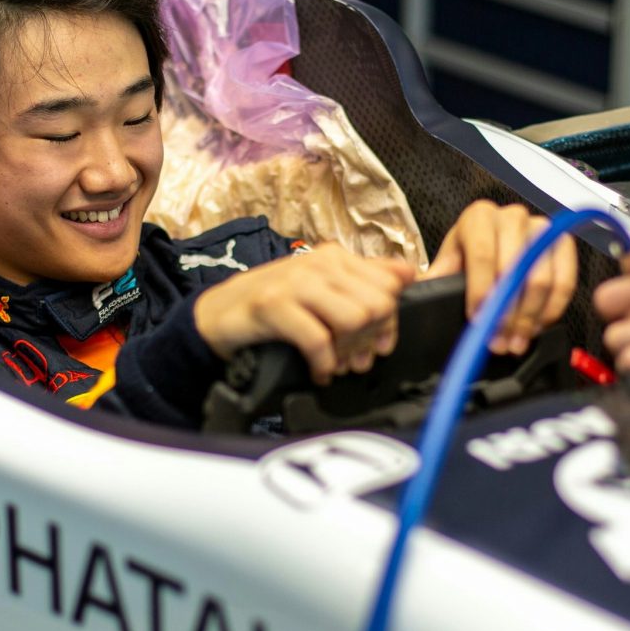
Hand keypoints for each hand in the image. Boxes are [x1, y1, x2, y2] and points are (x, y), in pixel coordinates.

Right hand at [193, 244, 416, 384]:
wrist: (219, 314)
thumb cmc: (275, 305)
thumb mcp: (323, 288)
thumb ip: (366, 279)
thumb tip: (410, 274)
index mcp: (335, 257)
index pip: (390, 286)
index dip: (390, 322)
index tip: (376, 344)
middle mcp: (318, 264)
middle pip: (377, 305)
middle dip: (371, 341)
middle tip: (355, 360)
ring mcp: (295, 282)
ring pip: (354, 319)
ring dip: (349, 354)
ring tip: (337, 365)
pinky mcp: (273, 305)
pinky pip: (318, 340)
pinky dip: (324, 365)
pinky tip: (319, 373)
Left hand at [423, 199, 577, 353]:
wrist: (493, 244)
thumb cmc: (469, 254)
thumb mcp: (448, 261)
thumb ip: (437, 275)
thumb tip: (426, 284)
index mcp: (479, 217)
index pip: (483, 254)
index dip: (481, 290)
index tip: (478, 318)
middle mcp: (513, 217)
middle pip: (515, 269)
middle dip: (505, 313)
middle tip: (497, 342)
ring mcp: (542, 229)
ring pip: (540, 279)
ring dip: (528, 318)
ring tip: (515, 343)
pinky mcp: (563, 244)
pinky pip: (565, 282)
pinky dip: (551, 310)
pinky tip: (536, 328)